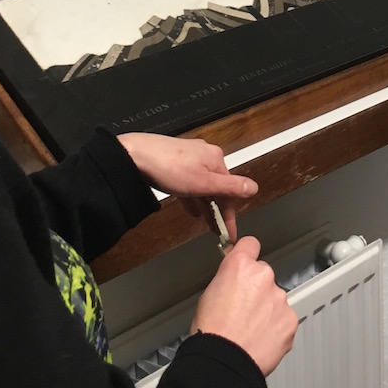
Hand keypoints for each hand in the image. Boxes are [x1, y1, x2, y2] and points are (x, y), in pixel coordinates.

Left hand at [117, 133, 255, 238]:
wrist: (135, 156)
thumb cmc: (168, 167)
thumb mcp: (203, 183)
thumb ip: (230, 188)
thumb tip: (253, 188)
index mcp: (216, 159)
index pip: (230, 191)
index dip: (230, 215)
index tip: (229, 232)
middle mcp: (205, 155)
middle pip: (217, 188)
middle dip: (218, 211)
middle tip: (218, 231)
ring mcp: (189, 158)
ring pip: (203, 187)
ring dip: (206, 206)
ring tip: (206, 224)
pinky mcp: (175, 162)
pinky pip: (189, 183)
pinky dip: (192, 197)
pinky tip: (191, 209)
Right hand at [190, 236, 297, 375]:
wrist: (225, 362)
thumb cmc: (211, 333)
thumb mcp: (208, 294)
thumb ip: (227, 280)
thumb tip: (234, 281)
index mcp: (239, 266)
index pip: (251, 244)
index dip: (247, 255)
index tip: (247, 262)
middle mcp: (263, 277)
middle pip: (263, 276)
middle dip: (256, 290)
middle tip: (242, 310)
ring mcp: (279, 298)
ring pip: (275, 299)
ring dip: (267, 310)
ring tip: (250, 329)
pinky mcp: (290, 319)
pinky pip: (284, 319)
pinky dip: (276, 327)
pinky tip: (261, 339)